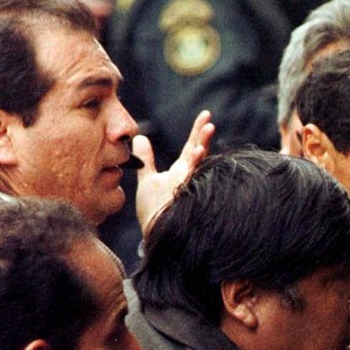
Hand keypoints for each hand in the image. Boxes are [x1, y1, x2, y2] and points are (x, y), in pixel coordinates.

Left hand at [133, 110, 214, 236]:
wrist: (155, 233)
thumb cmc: (153, 210)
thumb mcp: (147, 180)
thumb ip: (146, 160)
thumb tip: (140, 137)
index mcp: (182, 170)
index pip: (192, 146)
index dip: (198, 131)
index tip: (205, 115)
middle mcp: (189, 176)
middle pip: (199, 151)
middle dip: (204, 135)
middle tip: (209, 120)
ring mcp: (190, 186)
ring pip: (199, 164)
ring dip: (202, 148)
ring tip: (207, 132)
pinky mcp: (187, 197)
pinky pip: (193, 179)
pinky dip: (195, 166)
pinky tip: (198, 153)